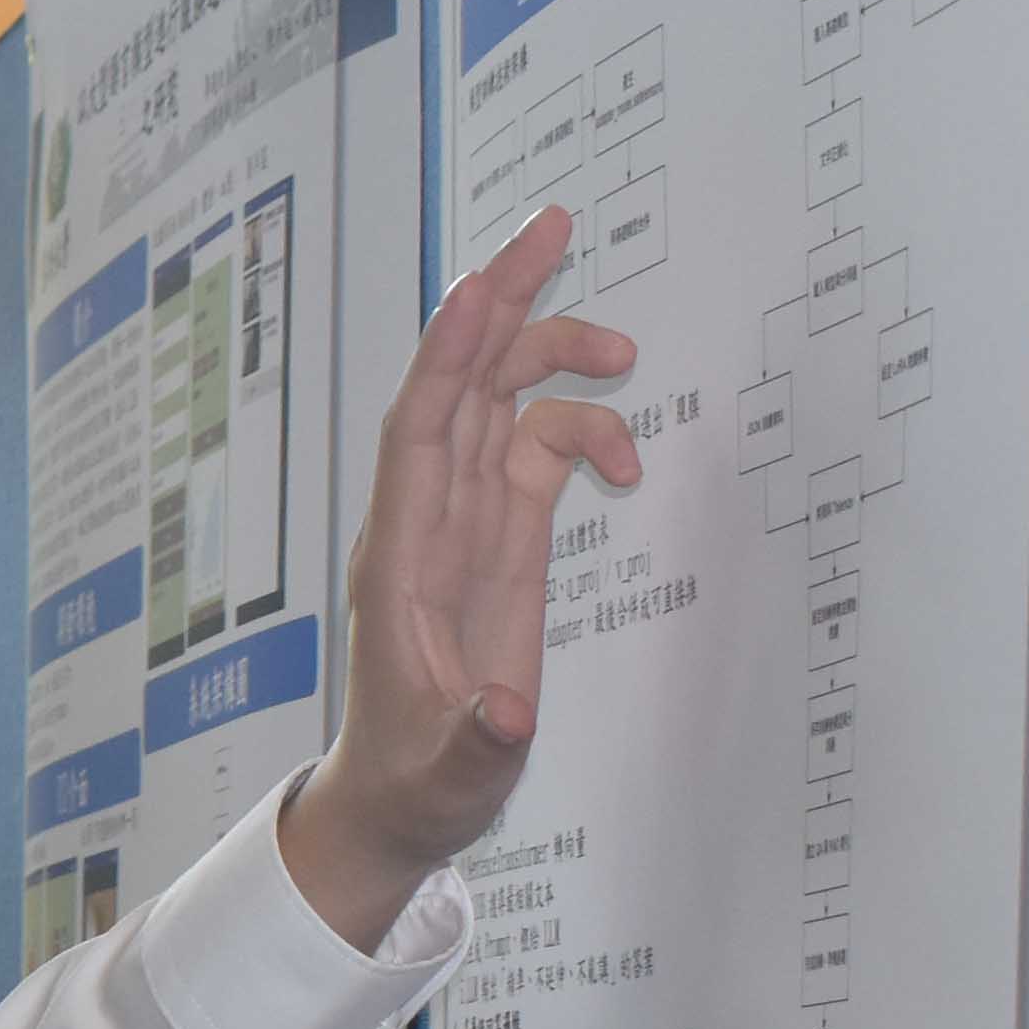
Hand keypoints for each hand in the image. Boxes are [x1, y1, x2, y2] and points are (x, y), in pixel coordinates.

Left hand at [286, 200, 648, 948]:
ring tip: (624, 346)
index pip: (421, 429)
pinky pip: (536, 456)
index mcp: (402, 556)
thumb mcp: (449, 773)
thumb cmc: (414, 781)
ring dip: (553, 358)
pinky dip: (584, 438)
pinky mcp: (500, 544)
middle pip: (460, 384)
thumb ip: (481, 740)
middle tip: (554, 223)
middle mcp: (427, 522)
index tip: (490, 282)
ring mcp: (465, 526)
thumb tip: (509, 715)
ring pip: (499, 404)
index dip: (451, 352)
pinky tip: (629, 464)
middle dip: (502, 304)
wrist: (399, 804)